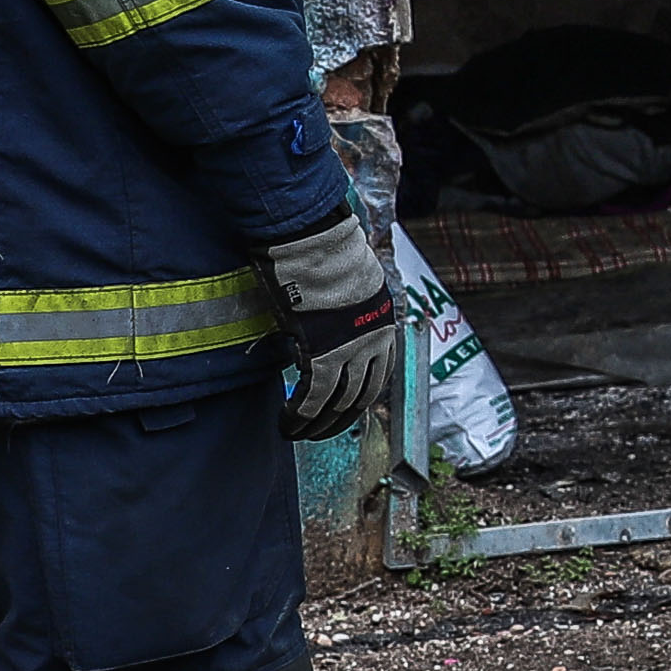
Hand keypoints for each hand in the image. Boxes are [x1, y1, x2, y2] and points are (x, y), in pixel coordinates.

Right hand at [264, 212, 410, 440]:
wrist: (314, 238)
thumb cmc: (322, 252)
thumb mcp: (347, 284)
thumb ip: (342, 310)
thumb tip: (324, 324)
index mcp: (383, 323)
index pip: (379, 374)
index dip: (359, 398)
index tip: (342, 410)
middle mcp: (375, 340)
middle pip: (363, 395)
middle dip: (338, 419)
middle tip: (317, 431)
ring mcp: (353, 349)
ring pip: (339, 401)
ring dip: (316, 423)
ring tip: (296, 431)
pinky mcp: (325, 352)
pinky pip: (314, 395)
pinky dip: (299, 414)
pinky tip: (286, 421)